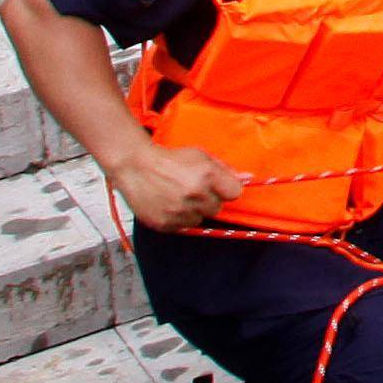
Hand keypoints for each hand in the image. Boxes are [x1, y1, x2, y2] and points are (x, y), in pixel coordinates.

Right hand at [108, 138, 247, 233]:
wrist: (135, 166)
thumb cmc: (168, 159)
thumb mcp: (199, 156)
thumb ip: (223, 168)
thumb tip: (247, 178)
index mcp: (207, 175)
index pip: (235, 193)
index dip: (227, 189)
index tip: (219, 187)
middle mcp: (195, 195)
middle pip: (217, 208)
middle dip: (208, 200)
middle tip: (193, 189)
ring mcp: (180, 211)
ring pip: (200, 219)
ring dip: (193, 210)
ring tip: (178, 196)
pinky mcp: (166, 224)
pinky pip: (182, 227)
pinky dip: (178, 218)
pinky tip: (168, 204)